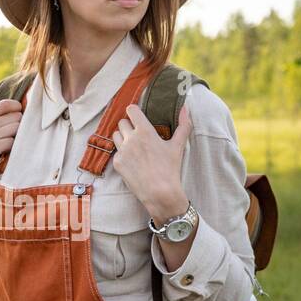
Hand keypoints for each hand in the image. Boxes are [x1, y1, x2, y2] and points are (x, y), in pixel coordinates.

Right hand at [0, 95, 22, 187]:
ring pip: (16, 129)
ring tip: (11, 144)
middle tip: (15, 135)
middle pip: (15, 117)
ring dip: (17, 137)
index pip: (5, 104)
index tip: (18, 117)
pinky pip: (11, 142)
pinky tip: (7, 152)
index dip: (17, 108)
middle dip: (19, 126)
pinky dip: (13, 147)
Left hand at [110, 101, 192, 218]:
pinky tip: (133, 161)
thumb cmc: (170, 168)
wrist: (159, 192)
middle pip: (121, 122)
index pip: (131, 110)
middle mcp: (130, 138)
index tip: (137, 115)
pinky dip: (123, 154)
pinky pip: (116, 152)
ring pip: (116, 135)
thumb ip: (183, 125)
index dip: (133, 111)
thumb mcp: (178, 145)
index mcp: (145, 131)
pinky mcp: (117, 163)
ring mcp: (122, 151)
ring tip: (134, 146)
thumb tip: (185, 108)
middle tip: (138, 133)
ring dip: (122, 137)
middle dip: (128, 125)